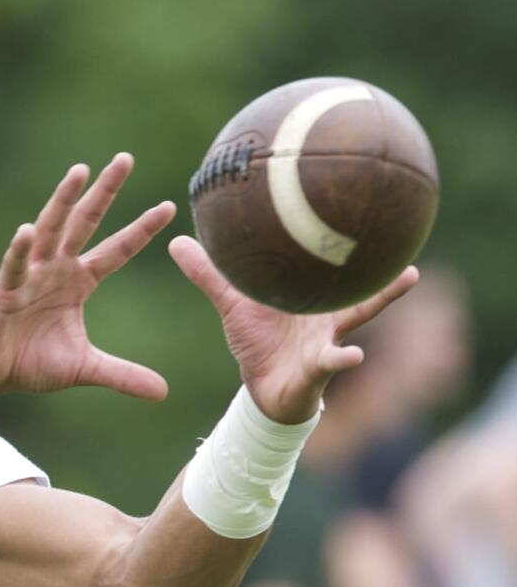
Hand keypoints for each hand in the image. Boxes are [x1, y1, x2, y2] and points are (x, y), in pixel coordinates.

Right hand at [0, 154, 174, 397]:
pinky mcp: (3, 292)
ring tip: (78, 171)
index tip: (169, 206)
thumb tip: (163, 393)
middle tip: (125, 158)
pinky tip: (26, 230)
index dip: (141, 229)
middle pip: (84, 223)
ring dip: (62, 202)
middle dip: (104, 192)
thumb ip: (122, 375)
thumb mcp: (84, 369)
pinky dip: (19, 250)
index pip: (116, 250)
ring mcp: (28, 276)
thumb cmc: (30, 362)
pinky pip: (13, 267)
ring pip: (48, 230)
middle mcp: (55, 269)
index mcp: (77, 281)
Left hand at [168, 235, 419, 422]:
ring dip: (382, 298)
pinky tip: (355, 355)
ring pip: (359, 315)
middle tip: (406, 220)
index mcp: (309, 295)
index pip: (326, 259)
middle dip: (379, 253)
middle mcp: (327, 313)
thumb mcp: (231, 305)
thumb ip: (208, 276)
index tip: (354, 195)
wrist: (264, 391)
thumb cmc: (256, 343)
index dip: (337, 230)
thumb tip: (176, 241)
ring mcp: (327, 339)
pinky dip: (341, 359)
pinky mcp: (317, 370)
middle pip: (359, 280)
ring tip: (409, 276)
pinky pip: (331, 361)